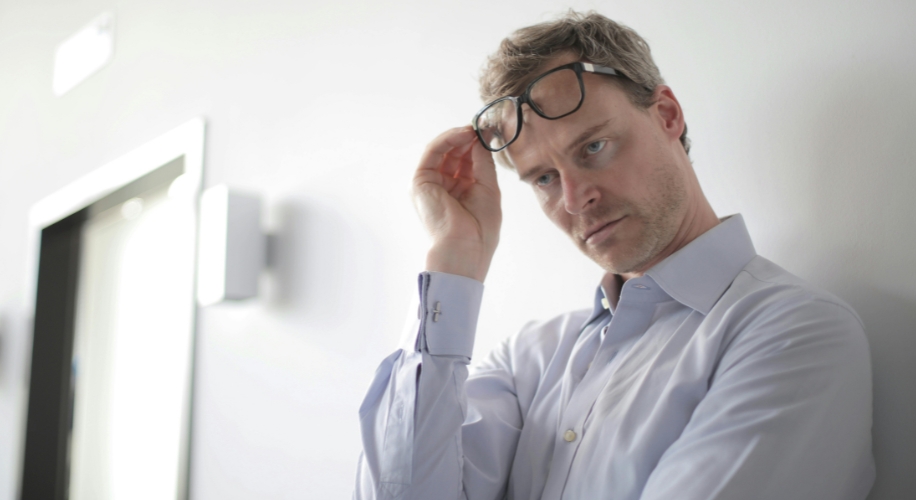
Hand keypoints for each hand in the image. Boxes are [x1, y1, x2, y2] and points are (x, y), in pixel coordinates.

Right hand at [412, 126, 501, 282]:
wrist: (465, 248)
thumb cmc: (479, 228)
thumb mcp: (488, 188)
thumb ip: (482, 162)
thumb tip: (481, 137)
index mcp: (460, 192)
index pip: (466, 162)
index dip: (477, 146)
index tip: (490, 132)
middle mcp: (443, 187)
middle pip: (454, 154)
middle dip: (469, 138)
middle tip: (484, 126)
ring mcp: (430, 184)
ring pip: (442, 150)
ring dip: (458, 136)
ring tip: (475, 129)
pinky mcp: (420, 181)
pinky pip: (432, 152)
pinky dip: (447, 139)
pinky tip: (464, 134)